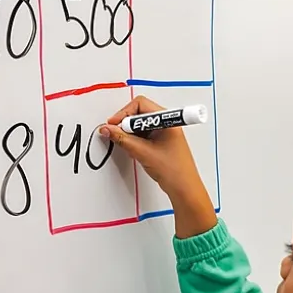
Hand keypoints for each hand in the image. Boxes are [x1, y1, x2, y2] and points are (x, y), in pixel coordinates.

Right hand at [100, 96, 217, 237]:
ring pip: (140, 125)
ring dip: (130, 133)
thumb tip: (108, 130)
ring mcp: (164, 132)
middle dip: (126, 123)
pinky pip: (143, 134)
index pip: (140, 104)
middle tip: (118, 134)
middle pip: (139, 113)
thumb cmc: (174, 171)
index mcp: (167, 119)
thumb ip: (123, 139)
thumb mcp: (143, 152)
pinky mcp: (160, 141)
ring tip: (129, 146)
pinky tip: (135, 151)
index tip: (114, 124)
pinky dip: (135, 140)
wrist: (184, 188)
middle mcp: (166, 122)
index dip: (124, 113)